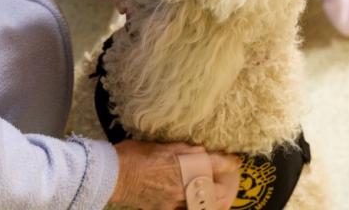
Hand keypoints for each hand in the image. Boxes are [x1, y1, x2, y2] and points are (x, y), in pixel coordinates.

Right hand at [109, 140, 240, 209]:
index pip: (219, 163)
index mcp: (187, 164)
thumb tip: (200, 151)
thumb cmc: (134, 154)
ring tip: (207, 196)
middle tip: (222, 183)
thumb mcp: (160, 145)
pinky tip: (182, 202)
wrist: (113, 174)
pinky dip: (185, 205)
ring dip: (208, 200)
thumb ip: (182, 149)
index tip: (234, 161)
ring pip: (203, 205)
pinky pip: (181, 209)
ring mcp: (176, 200)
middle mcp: (186, 183)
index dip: (230, 162)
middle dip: (223, 187)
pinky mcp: (164, 209)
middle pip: (218, 191)